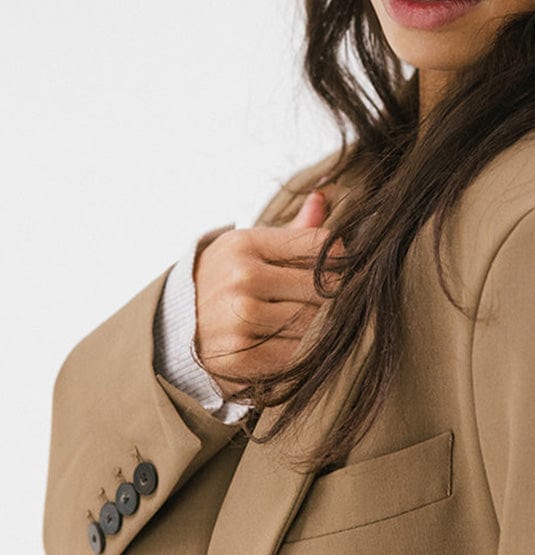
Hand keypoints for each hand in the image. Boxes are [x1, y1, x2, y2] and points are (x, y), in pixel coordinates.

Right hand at [193, 190, 344, 396]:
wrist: (175, 330)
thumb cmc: (225, 282)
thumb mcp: (249, 248)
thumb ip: (293, 231)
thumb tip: (322, 197)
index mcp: (245, 244)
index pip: (319, 244)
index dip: (339, 258)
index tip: (339, 268)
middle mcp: (241, 277)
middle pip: (322, 285)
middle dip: (334, 296)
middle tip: (335, 302)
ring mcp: (239, 317)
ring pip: (314, 321)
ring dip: (322, 327)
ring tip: (315, 325)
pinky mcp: (239, 357)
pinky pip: (297, 354)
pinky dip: (305, 353)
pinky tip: (297, 346)